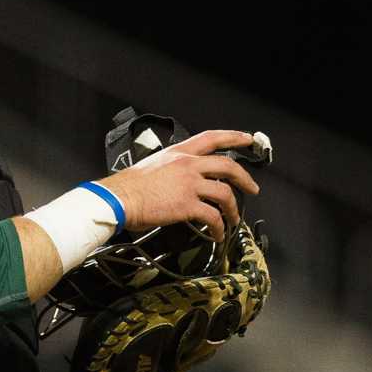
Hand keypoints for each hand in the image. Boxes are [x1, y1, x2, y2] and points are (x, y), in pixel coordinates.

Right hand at [99, 130, 259, 240]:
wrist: (118, 198)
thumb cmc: (129, 186)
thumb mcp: (154, 165)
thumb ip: (173, 168)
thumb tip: (183, 180)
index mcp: (179, 152)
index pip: (212, 138)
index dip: (234, 137)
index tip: (247, 139)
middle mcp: (187, 164)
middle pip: (228, 166)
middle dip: (245, 178)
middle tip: (252, 188)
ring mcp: (189, 184)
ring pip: (225, 193)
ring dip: (233, 209)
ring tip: (234, 219)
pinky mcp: (187, 205)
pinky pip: (213, 216)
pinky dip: (220, 227)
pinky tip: (218, 234)